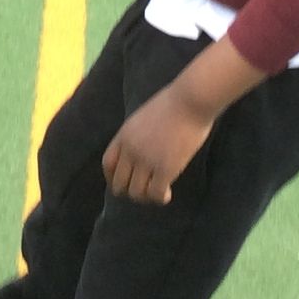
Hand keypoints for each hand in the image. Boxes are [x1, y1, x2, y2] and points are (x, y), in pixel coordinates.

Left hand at [103, 87, 216, 204]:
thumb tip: (141, 149)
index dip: (112, 178)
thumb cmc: (174, 102)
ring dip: (146, 197)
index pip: (108, 164)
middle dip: (130, 191)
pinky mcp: (165, 168)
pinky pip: (155, 193)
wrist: (191, 100)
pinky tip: (167, 194)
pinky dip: (160, 198)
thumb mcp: (144, 116)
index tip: (122, 183)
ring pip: (136, 193)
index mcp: (124, 135)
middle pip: (119, 183)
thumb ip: (137, 135)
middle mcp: (131, 150)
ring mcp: (147, 160)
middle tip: (144, 191)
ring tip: (157, 192)